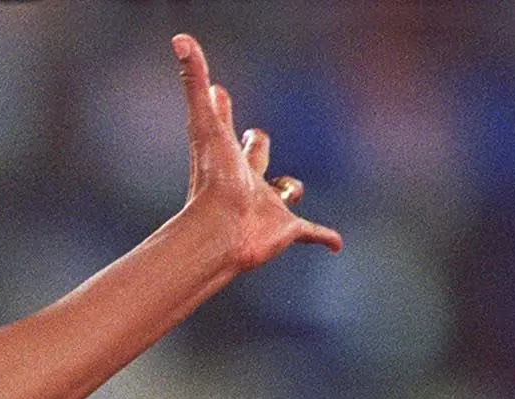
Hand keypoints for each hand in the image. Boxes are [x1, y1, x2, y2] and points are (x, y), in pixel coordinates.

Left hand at [171, 34, 341, 270]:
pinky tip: (334, 243)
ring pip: (282, 196)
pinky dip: (323, 236)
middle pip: (256, 157)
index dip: (220, 109)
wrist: (221, 232)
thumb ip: (194, 82)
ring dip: (286, 193)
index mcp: (229, 159)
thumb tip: (179, 39)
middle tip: (254, 136)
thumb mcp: (206, 125)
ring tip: (289, 190)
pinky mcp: (288, 232)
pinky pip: (311, 233)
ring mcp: (268, 208)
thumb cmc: (213, 181)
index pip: (225, 125)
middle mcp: (248, 181)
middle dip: (256, 147)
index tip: (217, 94)